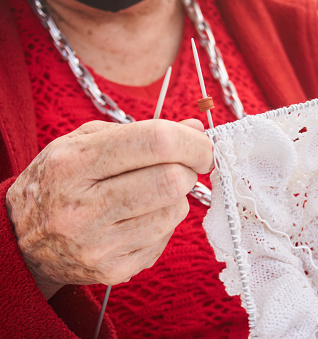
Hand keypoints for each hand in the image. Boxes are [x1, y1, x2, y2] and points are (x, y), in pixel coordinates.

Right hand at [6, 119, 212, 298]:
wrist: (23, 240)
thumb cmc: (59, 182)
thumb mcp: (83, 143)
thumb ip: (140, 132)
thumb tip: (195, 129)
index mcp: (74, 163)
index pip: (156, 142)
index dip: (191, 142)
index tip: (202, 146)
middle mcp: (83, 207)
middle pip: (172, 180)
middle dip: (189, 169)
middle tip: (183, 166)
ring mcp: (99, 244)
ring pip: (175, 211)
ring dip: (176, 197)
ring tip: (151, 193)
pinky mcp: (114, 269)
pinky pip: (165, 237)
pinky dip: (163, 222)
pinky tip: (139, 217)